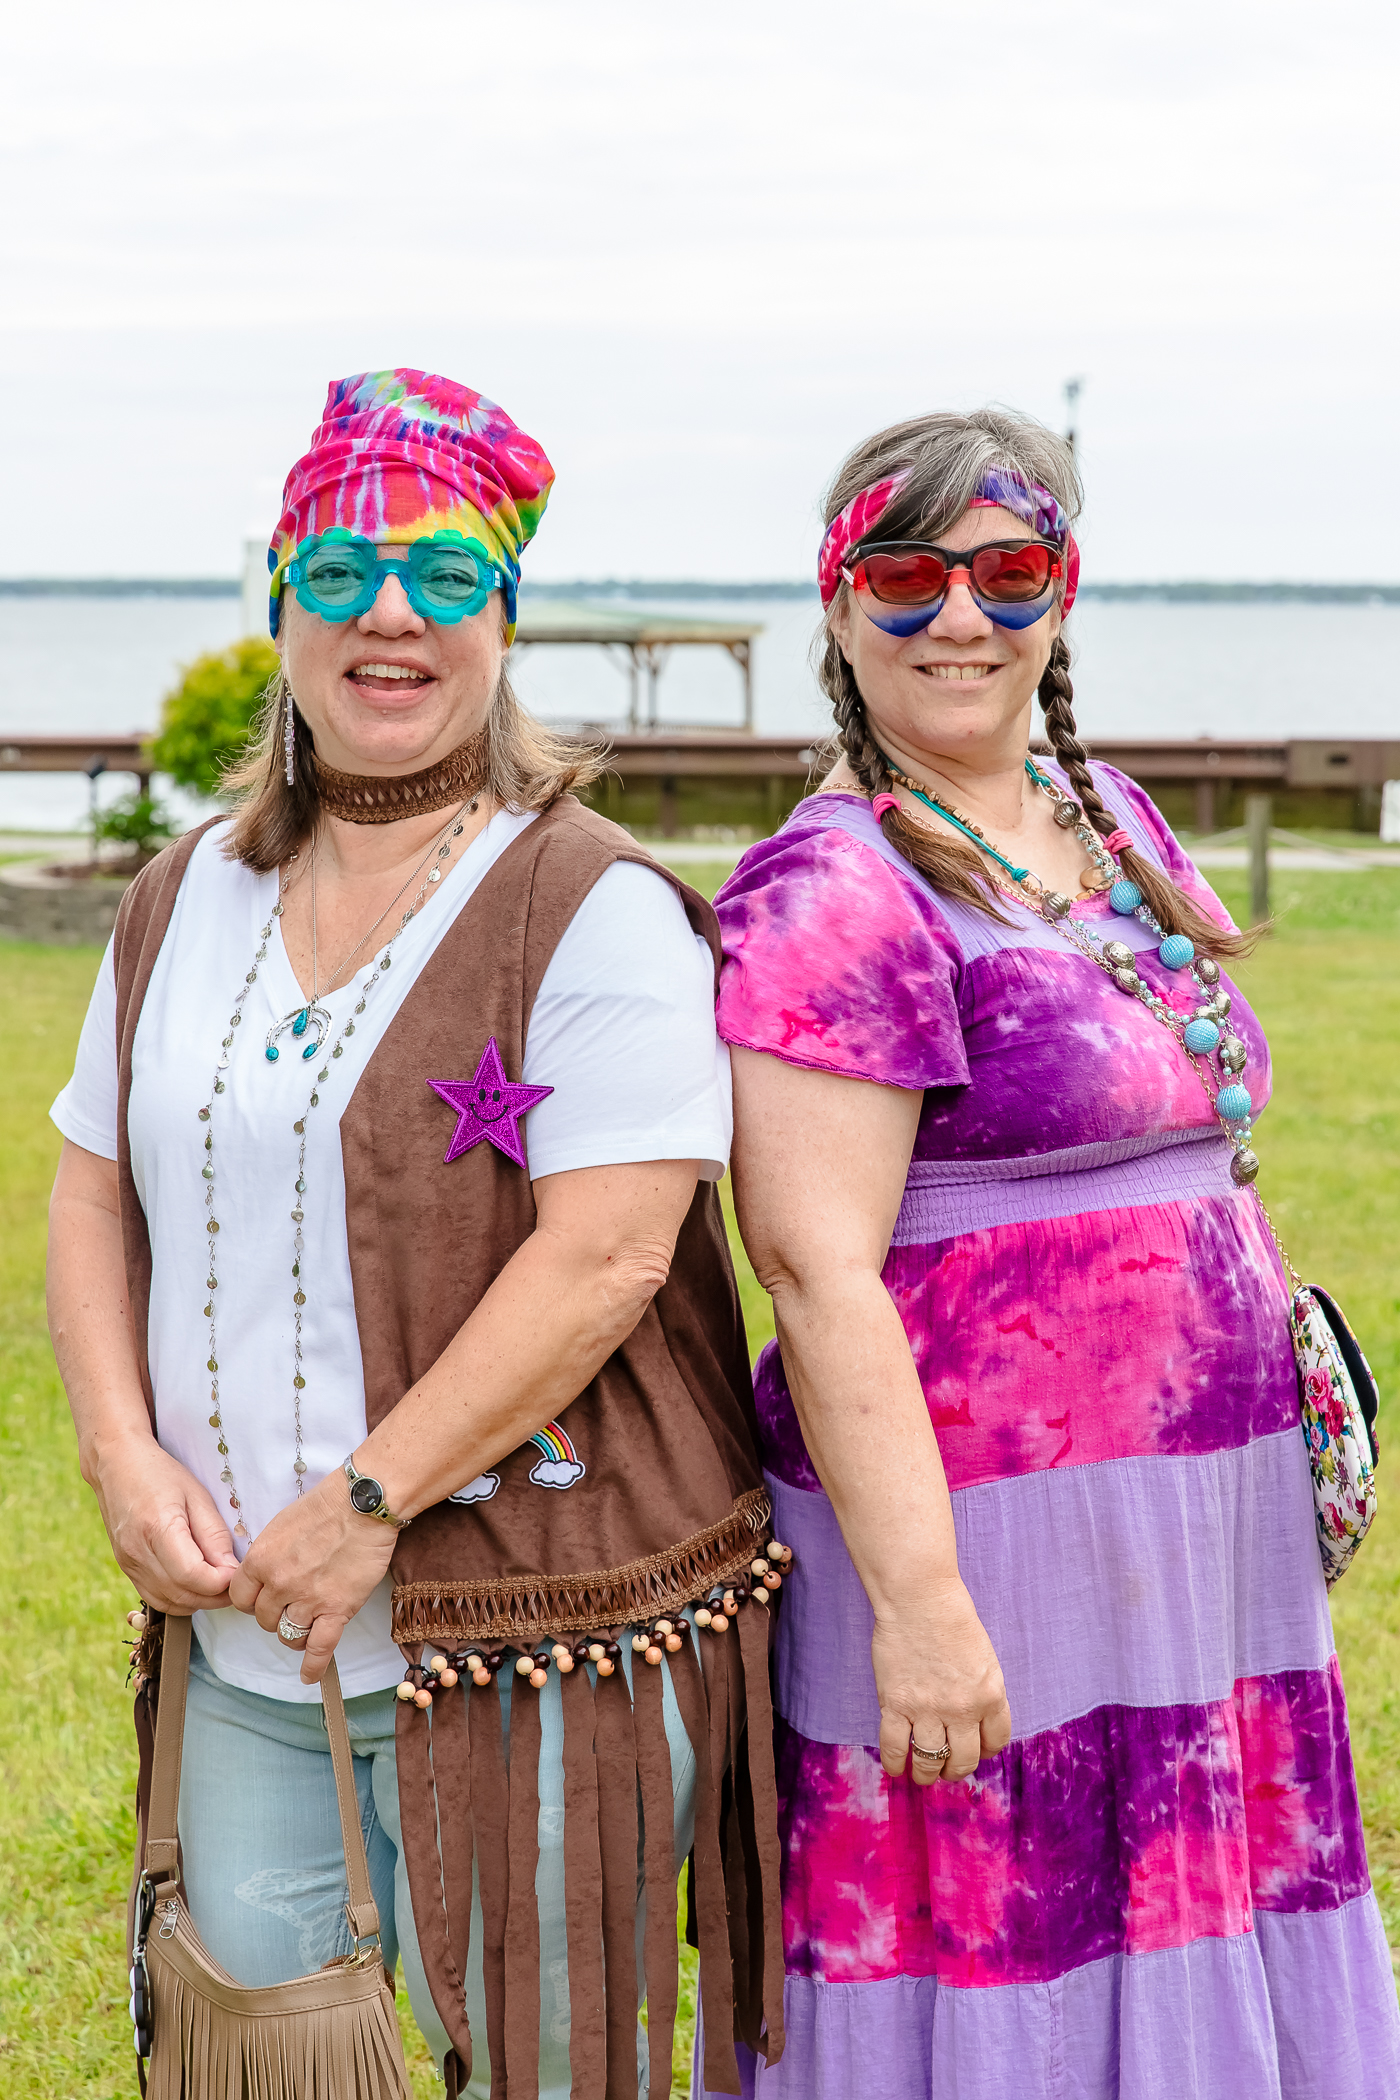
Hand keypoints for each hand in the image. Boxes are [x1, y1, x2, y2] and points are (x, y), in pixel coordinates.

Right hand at [89, 1431, 238, 1614]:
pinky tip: (196, 1586)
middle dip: (215, 1596)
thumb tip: (231, 1570)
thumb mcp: (197, 1495)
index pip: (192, 1575)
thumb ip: (215, 1535)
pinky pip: (156, 1599)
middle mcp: (137, 1552)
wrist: (117, 1467)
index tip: (238, 1572)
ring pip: (169, 1603)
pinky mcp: (126, 1569)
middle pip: (182, 1594)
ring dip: (199, 1601)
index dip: (221, 1582)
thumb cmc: (160, 1474)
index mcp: (157, 1528)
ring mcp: (128, 1564)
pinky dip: (180, 1600)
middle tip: (235, 1582)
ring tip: (219, 1584)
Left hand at [229, 1468, 395, 1684]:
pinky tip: (309, 1675)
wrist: (363, 1504)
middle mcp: (279, 1584)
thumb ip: (268, 1554)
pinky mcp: (337, 1609)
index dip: (251, 1601)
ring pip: (288, 1635)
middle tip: (290, 1606)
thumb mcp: (282, 1524)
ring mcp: (308, 1599)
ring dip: (294, 1634)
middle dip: (274, 1615)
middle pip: (264, 1619)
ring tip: (305, 1627)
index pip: (240, 1598)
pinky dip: (313, 1666)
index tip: (261, 1600)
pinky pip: (319, 1648)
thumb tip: (264, 1574)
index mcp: (261, 1560)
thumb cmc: (326, 1505)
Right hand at [872, 1576, 1011, 1785]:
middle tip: (947, 1769)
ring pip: (930, 1761)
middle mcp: (964, 1709)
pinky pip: (895, 1748)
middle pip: (964, 1759)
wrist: (918, 1597)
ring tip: (922, 1774)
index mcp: (991, 1695)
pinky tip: (896, 1766)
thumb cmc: (951, 1619)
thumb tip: (974, 1724)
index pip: (996, 1742)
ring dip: (927, 1773)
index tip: (975, 1750)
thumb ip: (983, 1692)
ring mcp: (928, 1709)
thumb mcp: (984, 1658)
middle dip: (956, 1770)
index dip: (985, 1751)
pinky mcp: (896, 1704)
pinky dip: (895, 1764)